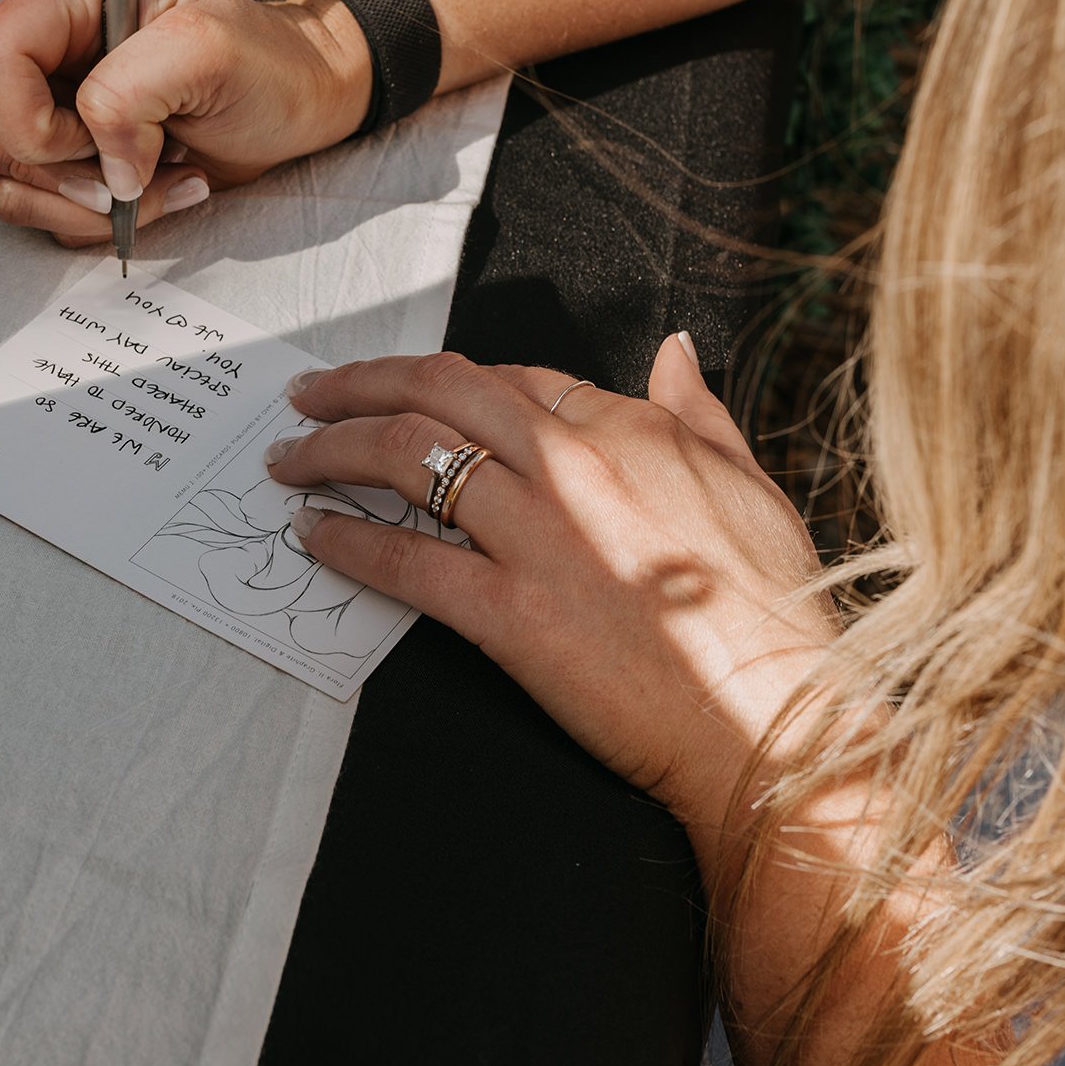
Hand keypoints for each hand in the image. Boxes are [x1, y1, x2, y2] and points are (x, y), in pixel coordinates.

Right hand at [0, 0, 372, 246]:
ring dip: (78, 202)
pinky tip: (155, 191)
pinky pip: (35, 211)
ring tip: (155, 177)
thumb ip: (131, 92)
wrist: (302, 105)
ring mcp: (47, 111)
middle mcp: (42, 52)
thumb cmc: (267, 61)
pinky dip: (95, 222)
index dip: (24, 119)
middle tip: (110, 162)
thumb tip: (98, 159)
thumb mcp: (209, 48)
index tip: (98, 136)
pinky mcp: (65, 164)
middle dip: (33, 162)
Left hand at [264, 335, 835, 817]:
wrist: (775, 716)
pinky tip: (310, 535)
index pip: (509, 379)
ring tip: (289, 458)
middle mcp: (576, 464)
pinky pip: (406, 561)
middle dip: (359, 383)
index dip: (442, 379)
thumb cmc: (773, 610)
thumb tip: (673, 349)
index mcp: (629, 428)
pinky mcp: (511, 613)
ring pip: (407, 458)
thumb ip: (699, 411)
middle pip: (438, 392)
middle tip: (307, 393)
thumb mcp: (752, 485)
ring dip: (331, 450)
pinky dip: (345, 541)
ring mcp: (540, 536)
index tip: (403, 388)